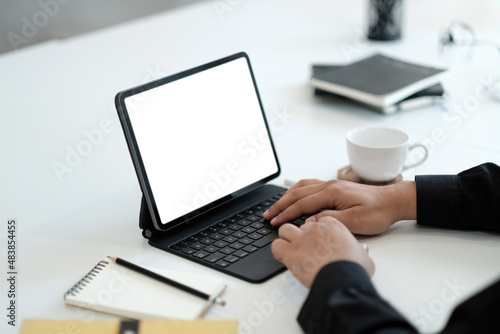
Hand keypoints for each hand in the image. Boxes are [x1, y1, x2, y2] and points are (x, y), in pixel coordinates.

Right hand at [263, 179, 415, 234]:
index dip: (286, 213)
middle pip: (297, 193)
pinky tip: (294, 196)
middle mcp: (329, 185)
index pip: (302, 203)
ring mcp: (331, 184)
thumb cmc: (378, 211)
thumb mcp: (356, 221)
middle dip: (280, 204)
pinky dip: (296, 191)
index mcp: (333, 192)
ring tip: (275, 206)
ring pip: (301, 187)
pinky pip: (309, 185)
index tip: (274, 222)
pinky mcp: (335, 187)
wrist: (393, 201)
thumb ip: (331, 221)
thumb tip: (309, 222)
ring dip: (286, 196)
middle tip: (267, 214)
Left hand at [271, 216, 374, 287]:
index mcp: (333, 226)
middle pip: (301, 226)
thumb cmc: (353, 269)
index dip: (316, 231)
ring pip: (285, 230)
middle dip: (302, 235)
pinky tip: (283, 257)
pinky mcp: (290, 252)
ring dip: (286, 238)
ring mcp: (301, 239)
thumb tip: (363, 250)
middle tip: (305, 248)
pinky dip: (277, 251)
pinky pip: (276, 245)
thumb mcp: (364, 257)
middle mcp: (315, 229)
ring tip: (291, 249)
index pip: (318, 221)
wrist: (342, 278)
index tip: (317, 240)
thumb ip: (361, 251)